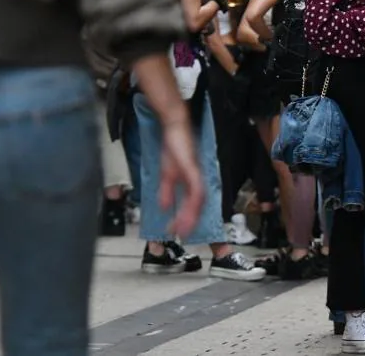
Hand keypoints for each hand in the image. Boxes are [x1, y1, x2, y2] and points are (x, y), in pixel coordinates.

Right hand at [158, 120, 203, 237]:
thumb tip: (165, 208)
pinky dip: (194, 199)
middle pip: (200, 206)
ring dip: (192, 215)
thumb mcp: (167, 174)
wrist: (174, 127)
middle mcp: (197, 180)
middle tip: (191, 238)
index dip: (190, 221)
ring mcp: (196, 174)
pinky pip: (196, 186)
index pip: (194, 206)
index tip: (185, 235)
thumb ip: (167, 192)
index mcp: (192, 183)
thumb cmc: (173, 147)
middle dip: (195, 223)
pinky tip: (190, 208)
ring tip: (185, 229)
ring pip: (199, 199)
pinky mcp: (193, 168)